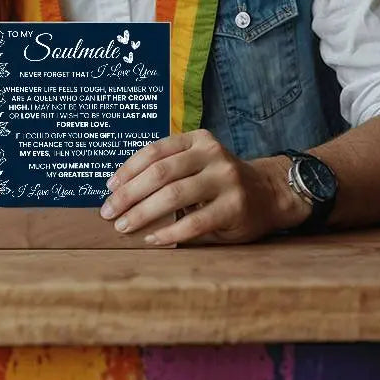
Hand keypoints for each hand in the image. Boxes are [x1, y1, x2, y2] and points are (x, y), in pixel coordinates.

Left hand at [100, 131, 308, 245]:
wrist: (271, 194)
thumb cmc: (221, 182)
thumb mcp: (198, 163)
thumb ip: (169, 169)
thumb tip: (120, 191)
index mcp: (198, 140)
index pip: (155, 151)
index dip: (128, 169)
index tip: (109, 187)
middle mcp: (212, 154)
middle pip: (160, 172)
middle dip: (129, 194)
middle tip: (109, 212)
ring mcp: (226, 179)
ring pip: (174, 195)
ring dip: (143, 213)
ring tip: (124, 226)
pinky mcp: (235, 207)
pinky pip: (195, 221)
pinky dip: (170, 232)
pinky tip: (154, 239)